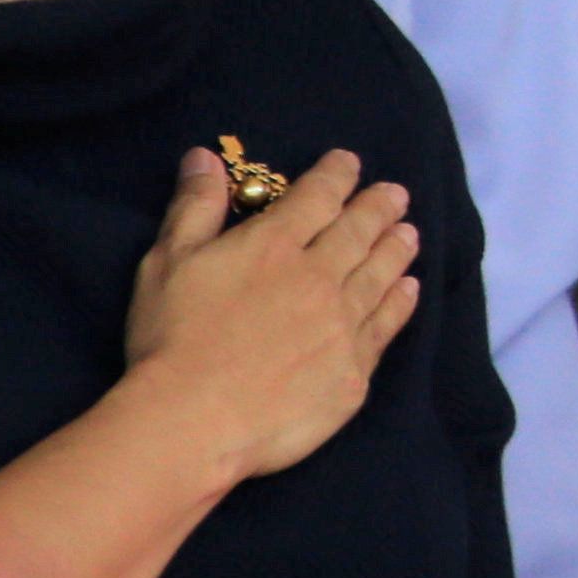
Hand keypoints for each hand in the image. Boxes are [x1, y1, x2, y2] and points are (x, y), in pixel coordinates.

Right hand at [122, 147, 422, 482]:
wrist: (195, 422)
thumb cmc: (171, 340)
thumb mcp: (168, 262)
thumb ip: (194, 207)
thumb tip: (205, 156)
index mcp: (274, 245)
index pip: (317, 197)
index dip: (337, 175)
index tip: (350, 163)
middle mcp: (319, 277)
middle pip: (359, 232)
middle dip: (379, 208)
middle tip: (396, 195)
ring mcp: (342, 326)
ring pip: (380, 276)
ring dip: (397, 250)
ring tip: (409, 234)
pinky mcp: (353, 372)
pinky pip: (385, 327)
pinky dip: (400, 303)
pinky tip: (409, 291)